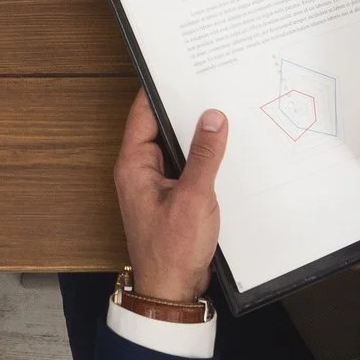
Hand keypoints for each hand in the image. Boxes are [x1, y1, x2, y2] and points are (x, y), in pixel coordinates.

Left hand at [113, 90, 227, 304]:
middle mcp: (140, 171)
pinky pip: (186, 167)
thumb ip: (205, 156)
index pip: (143, 113)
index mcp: (133, 165)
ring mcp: (156, 184)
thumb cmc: (172, 249)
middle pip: (160, 127)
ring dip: (196, 136)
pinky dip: (202, 158)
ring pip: (176, 148)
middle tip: (212, 85)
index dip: (161, 89)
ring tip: (224, 112)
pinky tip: (225, 151)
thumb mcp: (194, 197)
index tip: (182, 68)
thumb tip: (213, 117)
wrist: (172, 291)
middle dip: (185, 110)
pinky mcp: (172, 198)